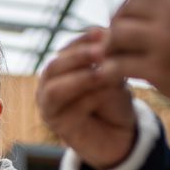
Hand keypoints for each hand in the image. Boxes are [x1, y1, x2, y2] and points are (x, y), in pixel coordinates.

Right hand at [37, 27, 136, 169]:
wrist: (121, 137)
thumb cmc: (114, 102)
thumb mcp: (112, 74)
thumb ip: (105, 59)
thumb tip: (103, 35)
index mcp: (59, 72)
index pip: (64, 51)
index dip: (81, 41)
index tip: (103, 32)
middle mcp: (48, 88)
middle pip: (53, 67)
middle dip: (77, 57)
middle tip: (101, 50)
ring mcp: (49, 109)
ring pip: (54, 89)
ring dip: (80, 78)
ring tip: (104, 72)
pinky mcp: (58, 126)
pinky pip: (70, 108)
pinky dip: (91, 98)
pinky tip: (110, 91)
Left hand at [105, 0, 169, 109]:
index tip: (131, 2)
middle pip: (127, 8)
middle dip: (119, 21)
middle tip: (121, 35)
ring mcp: (165, 41)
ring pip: (117, 33)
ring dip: (111, 44)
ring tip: (117, 52)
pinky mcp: (157, 70)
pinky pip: (117, 64)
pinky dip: (110, 68)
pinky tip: (116, 71)